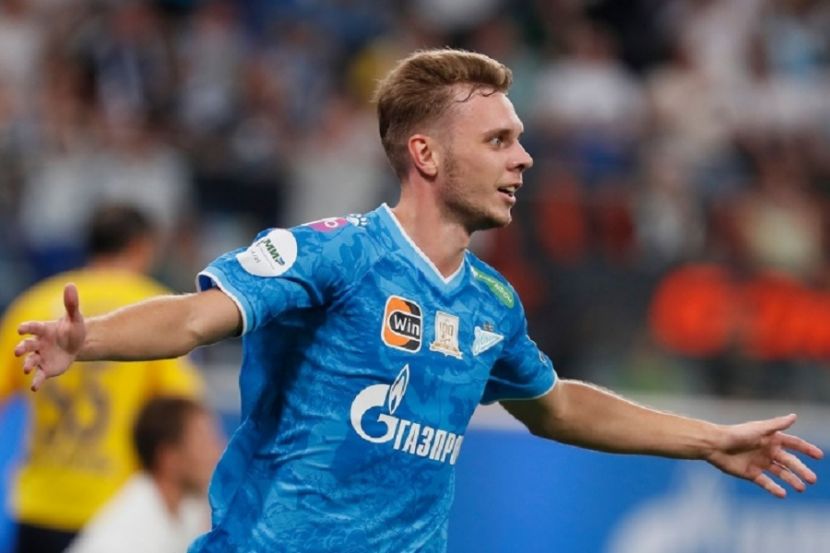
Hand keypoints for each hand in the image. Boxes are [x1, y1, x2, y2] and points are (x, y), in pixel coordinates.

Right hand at [14, 283, 85, 390]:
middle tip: (18, 351)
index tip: (21, 329)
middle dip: (21, 348)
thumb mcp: (75, 317)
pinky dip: (36, 381)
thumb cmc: (73, 329)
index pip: (33, 327)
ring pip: (30, 361)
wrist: (77, 344)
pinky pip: (39, 376)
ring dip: (27, 364)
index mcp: (43, 329)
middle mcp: (38, 344)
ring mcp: (41, 357)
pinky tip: (34, 387)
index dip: (26, 327)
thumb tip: (70, 284)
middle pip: (26, 345)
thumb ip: (71, 303)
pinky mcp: (45, 369)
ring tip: (27, 368)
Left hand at [706, 413, 823, 497]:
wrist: (715, 445)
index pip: (794, 444)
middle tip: (812, 479)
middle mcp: (768, 451)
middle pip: (790, 462)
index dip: (806, 449)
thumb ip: (777, 425)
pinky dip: (774, 488)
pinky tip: (783, 494)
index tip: (819, 456)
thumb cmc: (737, 434)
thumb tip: (794, 416)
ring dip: (791, 480)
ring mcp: (761, 463)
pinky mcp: (752, 474)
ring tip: (801, 488)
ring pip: (781, 473)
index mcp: (772, 439)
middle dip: (802, 470)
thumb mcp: (759, 429)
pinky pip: (766, 482)